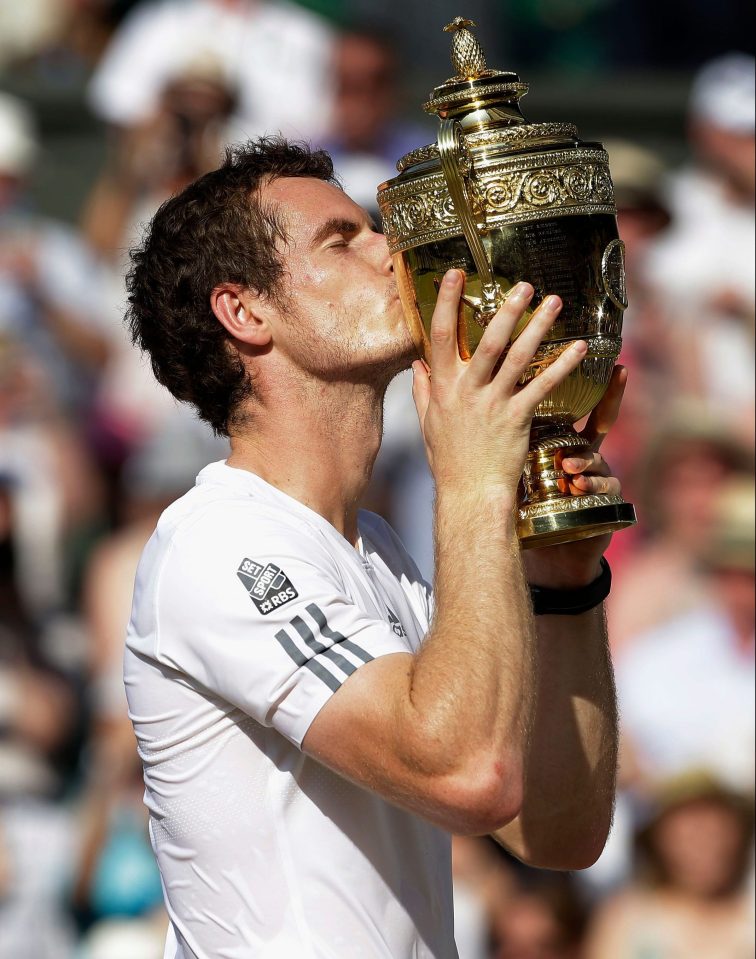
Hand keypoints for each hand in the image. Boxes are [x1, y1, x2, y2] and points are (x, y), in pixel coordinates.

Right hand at [412, 273, 586, 506]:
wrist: (470, 493)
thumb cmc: (449, 460)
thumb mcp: (429, 423)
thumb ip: (424, 391)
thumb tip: (418, 365)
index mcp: (444, 388)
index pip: (440, 336)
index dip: (446, 303)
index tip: (455, 274)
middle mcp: (467, 391)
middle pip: (486, 341)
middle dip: (506, 310)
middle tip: (524, 284)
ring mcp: (493, 404)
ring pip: (517, 358)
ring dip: (538, 328)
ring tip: (554, 303)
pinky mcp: (517, 418)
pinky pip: (542, 386)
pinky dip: (562, 365)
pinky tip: (579, 348)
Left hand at [524, 365, 627, 587]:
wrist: (548, 550)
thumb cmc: (529, 504)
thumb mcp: (519, 465)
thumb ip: (507, 435)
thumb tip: (483, 399)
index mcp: (561, 440)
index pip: (573, 407)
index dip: (584, 383)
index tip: (607, 359)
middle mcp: (584, 453)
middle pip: (600, 422)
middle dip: (610, 401)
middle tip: (617, 380)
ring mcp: (598, 476)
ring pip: (598, 458)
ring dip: (585, 460)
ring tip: (570, 467)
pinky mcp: (605, 502)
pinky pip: (604, 488)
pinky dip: (591, 487)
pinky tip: (578, 487)